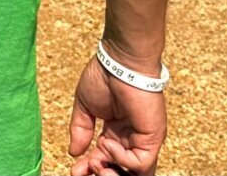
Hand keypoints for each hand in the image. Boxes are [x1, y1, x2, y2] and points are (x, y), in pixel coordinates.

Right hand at [68, 50, 166, 175]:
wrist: (120, 61)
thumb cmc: (104, 76)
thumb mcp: (86, 107)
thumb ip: (81, 130)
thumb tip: (73, 152)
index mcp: (116, 132)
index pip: (105, 159)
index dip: (89, 168)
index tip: (75, 169)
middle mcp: (131, 139)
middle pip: (121, 171)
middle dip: (101, 174)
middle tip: (83, 171)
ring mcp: (143, 140)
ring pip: (135, 173)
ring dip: (112, 173)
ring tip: (95, 163)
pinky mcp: (153, 138)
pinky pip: (141, 163)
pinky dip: (122, 160)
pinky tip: (106, 142)